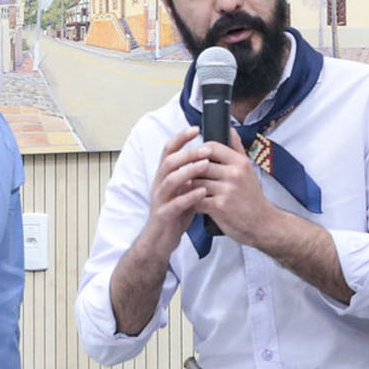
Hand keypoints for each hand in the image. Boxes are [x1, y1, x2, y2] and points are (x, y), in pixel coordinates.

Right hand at [137, 128, 210, 251]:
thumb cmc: (175, 213)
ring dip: (188, 171)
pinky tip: (202, 192)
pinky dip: (189, 197)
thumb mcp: (183, 190)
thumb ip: (191, 175)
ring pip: (169, 180)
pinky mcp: (164, 215)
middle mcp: (159, 184)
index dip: (180, 138)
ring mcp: (160, 200)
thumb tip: (208, 156)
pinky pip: (175, 204)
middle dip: (188, 153)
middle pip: (169, 162)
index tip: (196, 128)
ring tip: (206, 165)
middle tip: (207, 149)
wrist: (161, 239)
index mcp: (164, 176)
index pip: (169, 151)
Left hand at [195, 127, 292, 249]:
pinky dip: (193, 203)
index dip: (198, 152)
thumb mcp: (248, 169)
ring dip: (190, 188)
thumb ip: (236, 148)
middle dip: (192, 172)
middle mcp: (234, 174)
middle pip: (200, 165)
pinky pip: (197, 200)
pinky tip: (196, 204)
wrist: (263, 224)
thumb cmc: (252, 198)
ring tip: (190, 192)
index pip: (211, 147)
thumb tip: (230, 129)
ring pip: (196, 182)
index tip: (195, 160)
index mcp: (240, 162)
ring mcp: (227, 190)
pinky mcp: (220, 207)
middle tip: (189, 178)